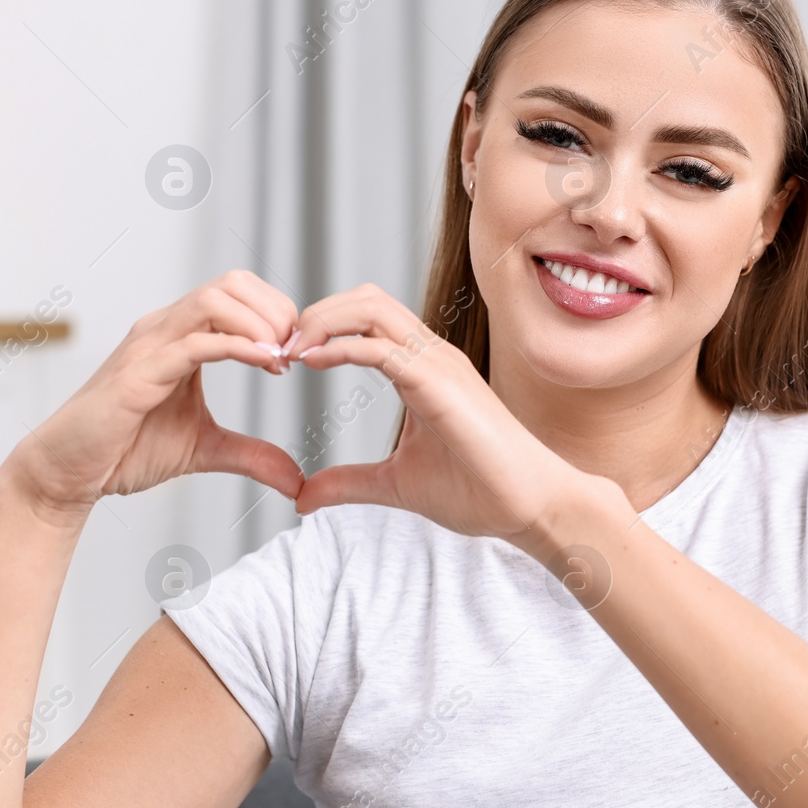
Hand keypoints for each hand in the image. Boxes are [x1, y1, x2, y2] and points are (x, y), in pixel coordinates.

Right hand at [0, 270, 303, 523]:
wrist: (68, 474)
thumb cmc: (124, 450)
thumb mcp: (205, 449)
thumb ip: (251, 456)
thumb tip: (296, 479)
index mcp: (179, 336)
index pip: (237, 293)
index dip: (276, 313)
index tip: (298, 353)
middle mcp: (163, 329)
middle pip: (231, 283)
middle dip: (274, 310)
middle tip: (295, 352)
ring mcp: (148, 347)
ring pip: (213, 300)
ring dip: (259, 323)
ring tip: (280, 358)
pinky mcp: (137, 374)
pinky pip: (194, 343)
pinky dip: (236, 347)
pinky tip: (264, 363)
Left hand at [289, 284, 592, 547]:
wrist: (530, 507)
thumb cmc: (480, 490)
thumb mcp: (395, 485)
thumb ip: (349, 483)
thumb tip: (302, 497)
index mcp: (422, 369)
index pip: (366, 319)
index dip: (322, 328)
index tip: (284, 358)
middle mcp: (430, 355)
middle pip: (364, 299)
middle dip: (315, 314)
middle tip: (276, 347)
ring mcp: (438, 364)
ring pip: (371, 308)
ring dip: (322, 320)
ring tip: (289, 349)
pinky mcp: (440, 384)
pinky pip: (381, 348)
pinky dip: (339, 346)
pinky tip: (310, 362)